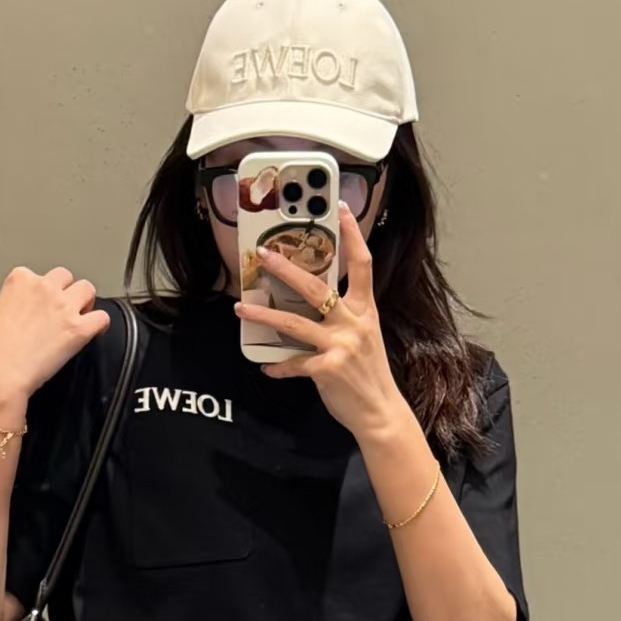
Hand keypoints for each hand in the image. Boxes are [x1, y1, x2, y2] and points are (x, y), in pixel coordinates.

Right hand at [0, 265, 108, 404]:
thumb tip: (28, 314)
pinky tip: (94, 332)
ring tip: (81, 317)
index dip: (43, 293)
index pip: (39, 276)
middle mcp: (43, 287)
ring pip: (87, 289)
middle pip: (66, 277)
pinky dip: (100, 325)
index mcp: (19, 280)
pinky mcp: (78, 329)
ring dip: (85, 302)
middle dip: (66, 292)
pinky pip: (102, 317)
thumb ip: (17, 305)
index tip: (41, 307)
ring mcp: (63, 306)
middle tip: (63, 310)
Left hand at [233, 202, 403, 437]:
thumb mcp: (365, 338)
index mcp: (365, 311)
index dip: (351, 235)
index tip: (339, 208)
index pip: (362, 264)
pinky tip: (266, 367)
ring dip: (263, 316)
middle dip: (287, 269)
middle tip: (264, 255)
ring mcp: (340, 346)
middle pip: (317, 287)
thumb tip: (313, 306)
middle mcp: (353, 324)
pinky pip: (294, 364)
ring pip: (294, 324)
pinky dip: (278, 367)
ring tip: (240, 309)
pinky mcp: (327, 369)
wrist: (380, 412)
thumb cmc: (369, 375)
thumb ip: (344, 319)